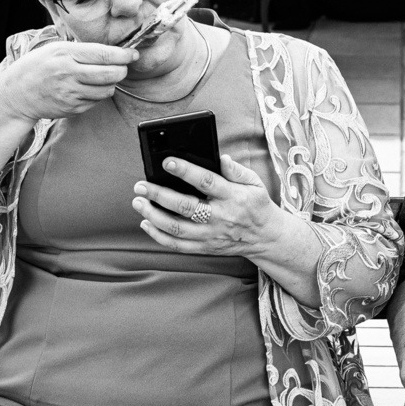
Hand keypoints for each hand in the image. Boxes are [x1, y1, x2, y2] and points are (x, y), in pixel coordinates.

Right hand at [0, 41, 138, 121]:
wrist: (17, 94)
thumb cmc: (38, 67)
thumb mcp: (56, 49)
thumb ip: (82, 50)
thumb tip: (113, 51)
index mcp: (66, 54)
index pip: (104, 55)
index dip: (124, 55)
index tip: (133, 54)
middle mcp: (69, 74)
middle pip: (111, 74)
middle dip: (122, 70)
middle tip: (121, 66)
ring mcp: (71, 94)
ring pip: (108, 90)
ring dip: (110, 83)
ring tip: (101, 77)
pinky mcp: (73, 108)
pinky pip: (96, 102)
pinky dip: (97, 95)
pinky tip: (86, 88)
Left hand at [132, 154, 284, 257]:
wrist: (265, 238)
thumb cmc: (256, 205)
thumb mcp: (254, 183)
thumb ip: (236, 170)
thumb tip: (220, 158)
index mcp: (233, 197)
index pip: (207, 182)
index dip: (185, 171)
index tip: (167, 162)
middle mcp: (220, 217)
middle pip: (185, 207)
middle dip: (159, 195)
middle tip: (141, 186)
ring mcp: (210, 235)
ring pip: (176, 228)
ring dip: (153, 216)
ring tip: (138, 203)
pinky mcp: (204, 247)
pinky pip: (177, 245)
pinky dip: (158, 235)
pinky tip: (146, 223)